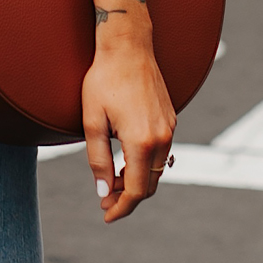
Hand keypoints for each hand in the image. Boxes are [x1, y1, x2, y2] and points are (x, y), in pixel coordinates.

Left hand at [82, 33, 175, 223]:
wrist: (127, 46)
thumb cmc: (103, 80)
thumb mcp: (92, 123)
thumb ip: (98, 160)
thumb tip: (104, 191)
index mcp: (142, 140)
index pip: (136, 190)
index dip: (121, 207)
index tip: (106, 215)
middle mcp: (162, 137)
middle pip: (150, 184)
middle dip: (128, 198)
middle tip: (104, 201)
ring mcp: (170, 127)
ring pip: (156, 170)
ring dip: (136, 181)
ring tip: (111, 183)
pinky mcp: (170, 119)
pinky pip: (160, 153)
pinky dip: (144, 165)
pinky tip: (125, 163)